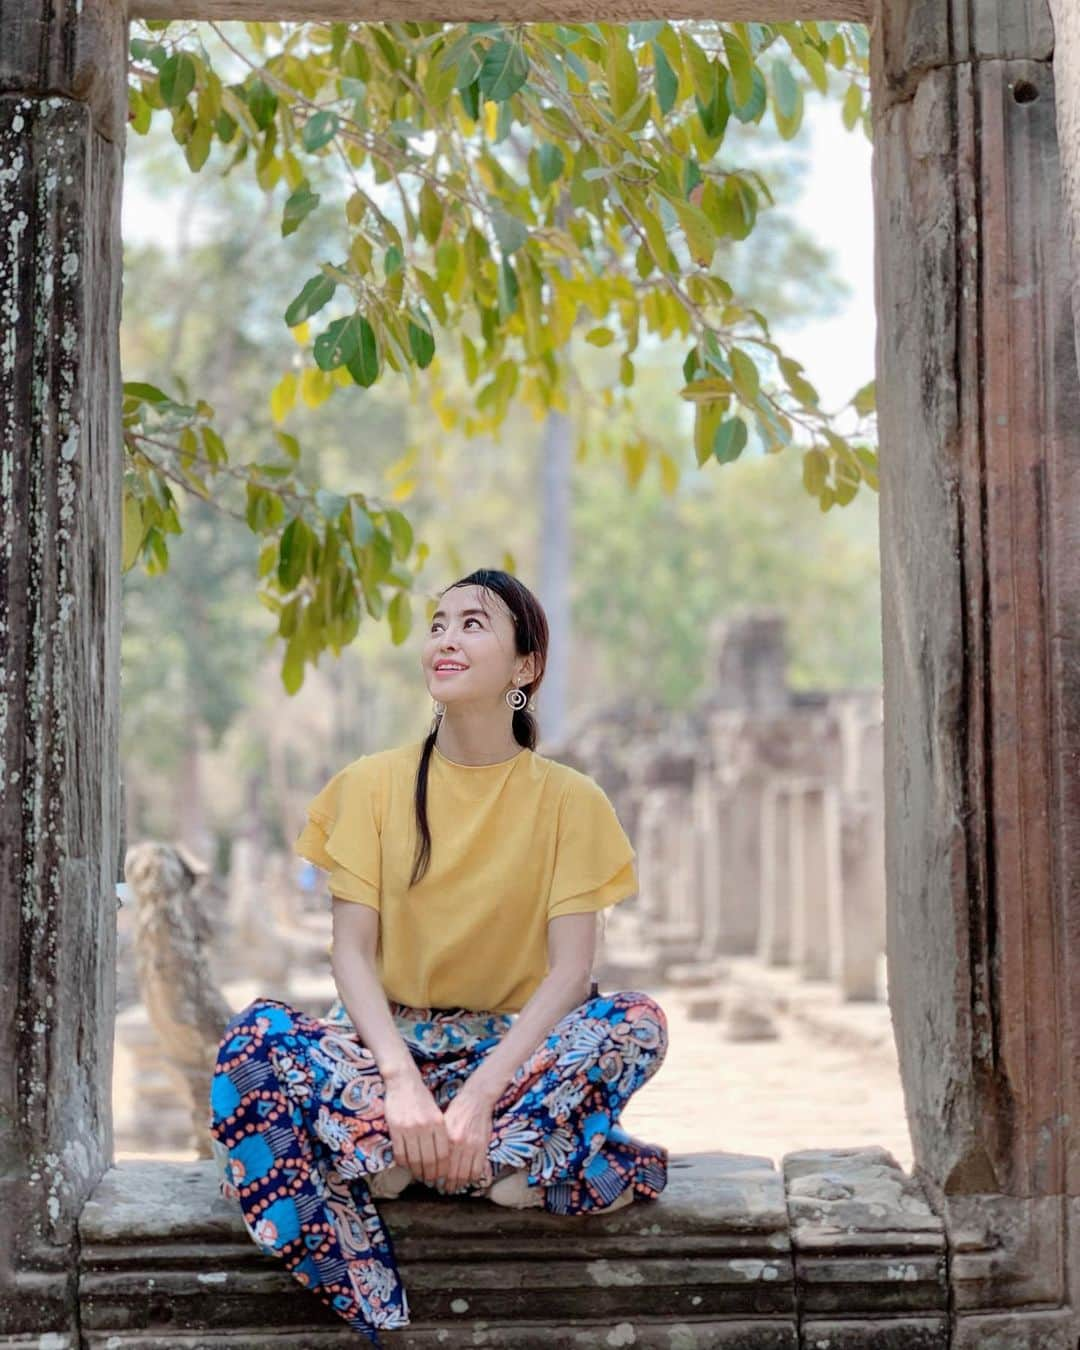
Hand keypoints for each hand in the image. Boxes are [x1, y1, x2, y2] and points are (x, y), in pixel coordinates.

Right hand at [383, 1069, 448, 1185]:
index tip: (441, 1176)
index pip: (443, 1153)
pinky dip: (404, 1164)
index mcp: (438, 1122)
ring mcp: (409, 1128)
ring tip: (419, 1177)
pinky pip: (400, 1153)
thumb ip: (439, 1132)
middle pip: (429, 1159)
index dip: (442, 1169)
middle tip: (431, 1182)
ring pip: (414, 1159)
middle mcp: (425, 1126)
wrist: (403, 1081)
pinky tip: (406, 1167)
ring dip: (417, 1172)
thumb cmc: (421, 1098)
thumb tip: (441, 1156)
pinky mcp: (396, 1129)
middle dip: (430, 1174)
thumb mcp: (436, 1112)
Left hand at [439, 1083, 494, 1192]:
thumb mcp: (442, 1123)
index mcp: (445, 1136)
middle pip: (450, 1173)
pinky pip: (477, 1170)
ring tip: (453, 1188)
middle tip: (442, 1189)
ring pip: (463, 1175)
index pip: (438, 1165)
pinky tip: (466, 1181)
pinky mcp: (482, 1147)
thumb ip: (438, 1141)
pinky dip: (471, 1179)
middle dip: (445, 1185)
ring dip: (458, 1185)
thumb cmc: (456, 1110)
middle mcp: (457, 1143)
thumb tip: (428, 1160)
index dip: (435, 1178)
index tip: (432, 1182)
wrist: (476, 1098)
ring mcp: (471, 1146)